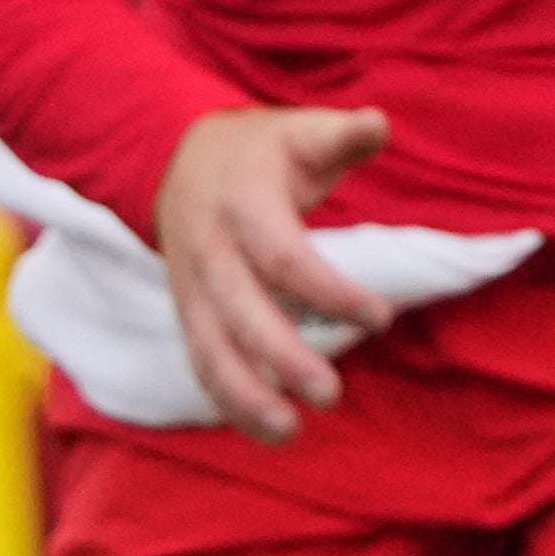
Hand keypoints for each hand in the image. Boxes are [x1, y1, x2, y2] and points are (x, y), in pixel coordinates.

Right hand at [151, 106, 396, 441]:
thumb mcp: (298, 131)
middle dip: (283, 359)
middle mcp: (211, 254)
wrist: (173, 157)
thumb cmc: (258, 149)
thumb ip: (341, 134)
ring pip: (210, 351)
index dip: (330, 292)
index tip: (381, 316)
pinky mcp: (187, 313)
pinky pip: (201, 362)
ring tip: (289, 432)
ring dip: (245, 398)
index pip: (285, 259)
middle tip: (331, 394)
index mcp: (243, 207)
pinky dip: (228, 400)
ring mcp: (192, 289)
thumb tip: (379, 123)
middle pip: (242, 315)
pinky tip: (267, 429)